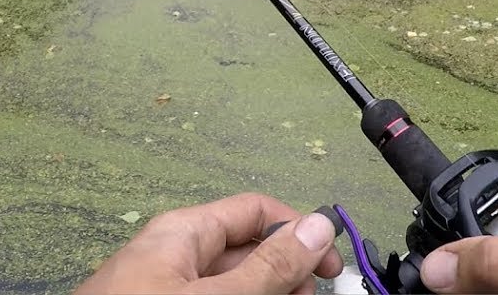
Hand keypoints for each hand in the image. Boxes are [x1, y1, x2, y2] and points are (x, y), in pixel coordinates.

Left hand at [74, 192, 343, 293]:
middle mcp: (173, 260)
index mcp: (181, 234)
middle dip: (284, 280)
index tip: (331, 266)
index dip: (298, 233)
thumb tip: (315, 228)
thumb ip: (267, 266)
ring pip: (234, 289)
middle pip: (248, 255)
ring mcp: (166, 293)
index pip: (254, 212)